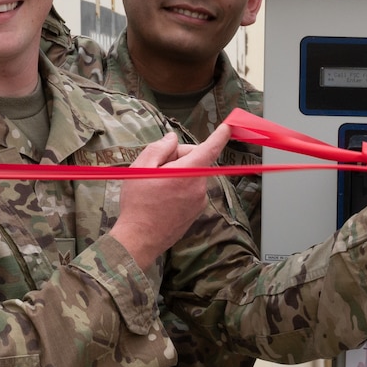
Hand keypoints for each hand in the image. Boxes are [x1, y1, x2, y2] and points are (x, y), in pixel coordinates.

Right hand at [111, 124, 230, 268]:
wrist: (140, 239)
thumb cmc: (138, 203)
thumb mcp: (141, 168)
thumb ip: (159, 148)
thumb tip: (172, 139)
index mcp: (188, 173)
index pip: (209, 149)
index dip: (219, 136)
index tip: (228, 127)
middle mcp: (199, 186)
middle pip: (194, 160)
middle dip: (178, 157)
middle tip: (155, 168)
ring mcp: (200, 200)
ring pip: (191, 175)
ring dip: (177, 174)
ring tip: (156, 187)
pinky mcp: (196, 211)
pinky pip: (190, 190)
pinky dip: (179, 188)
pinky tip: (162, 198)